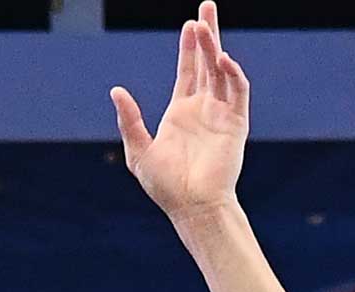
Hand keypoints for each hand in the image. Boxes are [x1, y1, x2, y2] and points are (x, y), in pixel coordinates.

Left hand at [110, 3, 247, 221]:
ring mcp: (222, 116)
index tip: (189, 23)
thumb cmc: (165, 187)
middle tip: (206, 6)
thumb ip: (129, 120)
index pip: (188, 70)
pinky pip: (237, 94)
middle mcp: (204, 110)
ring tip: (204, 26)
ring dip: (215, 48)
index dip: (189, 47)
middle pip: (209, 63)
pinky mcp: (236, 126)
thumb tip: (116, 89)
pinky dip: (233, 74)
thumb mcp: (138, 150)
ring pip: (222, 73)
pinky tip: (222, 59)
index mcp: (181, 112)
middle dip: (208, 35)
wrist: (192, 207)